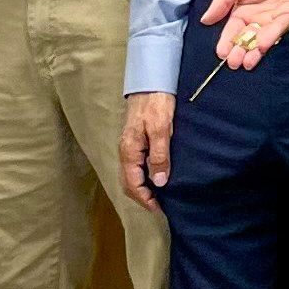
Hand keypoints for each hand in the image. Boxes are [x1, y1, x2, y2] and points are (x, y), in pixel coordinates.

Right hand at [122, 91, 175, 208]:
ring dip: (142, 187)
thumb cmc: (156, 103)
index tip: (159, 208)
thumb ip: (160, 155)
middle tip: (159, 206)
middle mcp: (126, 150)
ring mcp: (130, 144)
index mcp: (129, 150)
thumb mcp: (162, 129)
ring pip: (132, 173)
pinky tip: (157, 175)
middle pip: (128, 182)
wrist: (152, 80)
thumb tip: (160, 182)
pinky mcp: (136, 139)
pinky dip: (144, 175)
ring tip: (160, 194)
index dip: (144, 199)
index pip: (132, 183)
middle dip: (142, 197)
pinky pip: (136, 164)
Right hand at [201, 0, 288, 70]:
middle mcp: (257, 19)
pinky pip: (278, 30)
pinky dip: (270, 38)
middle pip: (246, 39)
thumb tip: (205, 21)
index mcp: (243, 10)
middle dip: (239, 52)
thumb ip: (223, 1)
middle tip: (234, 62)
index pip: (232, 30)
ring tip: (246, 62)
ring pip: (262, 40)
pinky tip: (261, 46)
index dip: (227, 41)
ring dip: (254, 52)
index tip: (221, 53)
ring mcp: (274, 20)